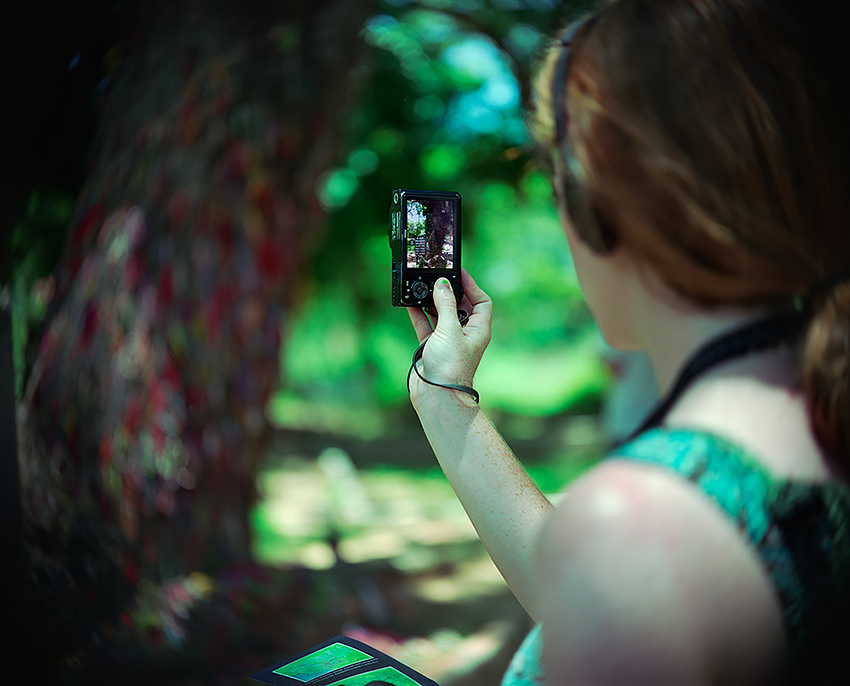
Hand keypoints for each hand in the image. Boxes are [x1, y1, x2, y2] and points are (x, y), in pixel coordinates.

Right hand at [408, 269, 492, 408]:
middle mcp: (465, 334)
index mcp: (479, 330)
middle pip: (460, 305)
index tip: (459, 273)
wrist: (436, 395)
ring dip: (432, 301)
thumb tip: (443, 284)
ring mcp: (448, 340)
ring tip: (423, 287)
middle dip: (449, 292)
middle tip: (437, 278)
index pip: (482, 301)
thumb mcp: (450, 329)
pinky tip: (410, 302)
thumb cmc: (450, 366)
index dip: (472, 286)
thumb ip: (445, 304)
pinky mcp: (431, 346)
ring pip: (440, 314)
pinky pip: (425, 324)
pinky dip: (418, 313)